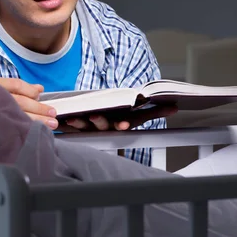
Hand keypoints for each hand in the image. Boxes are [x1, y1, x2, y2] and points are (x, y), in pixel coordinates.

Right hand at [0, 77, 58, 129]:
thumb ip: (17, 89)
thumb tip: (40, 89)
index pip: (14, 85)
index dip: (29, 90)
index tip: (40, 93)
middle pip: (19, 102)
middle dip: (38, 108)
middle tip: (52, 113)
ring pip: (17, 117)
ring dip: (37, 121)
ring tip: (51, 124)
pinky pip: (10, 132)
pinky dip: (25, 132)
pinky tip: (35, 134)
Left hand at [63, 104, 177, 131]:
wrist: (101, 126)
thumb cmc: (121, 119)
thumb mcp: (138, 115)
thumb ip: (156, 112)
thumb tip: (175, 108)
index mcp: (119, 123)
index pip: (123, 124)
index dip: (122, 125)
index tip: (123, 124)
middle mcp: (106, 127)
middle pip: (103, 125)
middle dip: (100, 121)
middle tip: (95, 116)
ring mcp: (91, 128)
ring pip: (84, 126)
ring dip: (79, 123)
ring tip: (73, 119)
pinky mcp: (78, 126)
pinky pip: (71, 125)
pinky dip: (65, 123)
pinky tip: (60, 120)